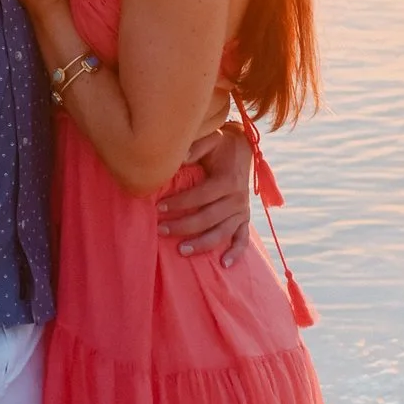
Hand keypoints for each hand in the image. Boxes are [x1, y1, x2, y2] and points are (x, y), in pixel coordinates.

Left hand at [162, 115, 253, 262]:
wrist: (243, 149)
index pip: (200, 196)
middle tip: (161, 230)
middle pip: (208, 218)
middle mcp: (237, 198)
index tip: (158, 207)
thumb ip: (196, 147)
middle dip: (183, 226)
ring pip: (222, 233)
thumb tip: (179, 157)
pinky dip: (236, 253)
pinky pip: (243, 239)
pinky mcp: (245, 219)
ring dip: (202, 244)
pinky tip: (223, 264)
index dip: (179, 203)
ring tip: (181, 251)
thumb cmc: (220, 146)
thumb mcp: (210, 139)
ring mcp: (242, 211)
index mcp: (228, 180)